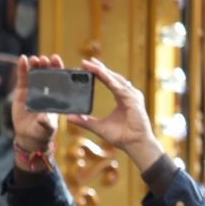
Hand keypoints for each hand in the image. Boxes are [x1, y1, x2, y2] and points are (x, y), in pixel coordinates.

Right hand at [12, 54, 65, 156]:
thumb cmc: (43, 131)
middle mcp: (47, 89)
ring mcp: (34, 89)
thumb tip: (42, 117)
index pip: (59, 78)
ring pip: (36, 73)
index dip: (58, 68)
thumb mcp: (47, 128)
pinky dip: (22, 68)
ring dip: (35, 64)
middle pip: (47, 73)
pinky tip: (22, 59)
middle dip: (46, 65)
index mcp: (57, 94)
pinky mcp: (22, 91)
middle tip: (44, 59)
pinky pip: (23, 78)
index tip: (56, 60)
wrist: (29, 135)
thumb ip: (46, 123)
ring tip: (34, 59)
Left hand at [75, 57, 165, 171]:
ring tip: (91, 64)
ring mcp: (132, 95)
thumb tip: (68, 118)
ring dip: (103, 71)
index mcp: (122, 98)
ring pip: (115, 80)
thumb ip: (84, 121)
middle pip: (112, 77)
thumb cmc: (121, 136)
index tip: (87, 66)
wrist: (135, 144)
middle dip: (99, 68)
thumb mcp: (98, 127)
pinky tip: (102, 75)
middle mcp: (128, 94)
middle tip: (86, 61)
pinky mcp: (133, 100)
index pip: (109, 82)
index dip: (99, 73)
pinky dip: (110, 81)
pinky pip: (120, 88)